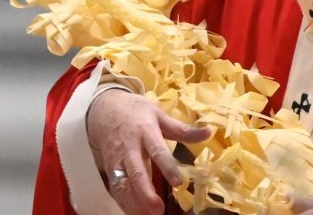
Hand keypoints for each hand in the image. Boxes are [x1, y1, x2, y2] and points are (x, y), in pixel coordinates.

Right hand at [86, 89, 210, 214]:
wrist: (104, 109)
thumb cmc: (136, 112)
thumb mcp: (159, 115)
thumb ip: (183, 129)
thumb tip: (209, 132)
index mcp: (145, 131)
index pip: (157, 150)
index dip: (167, 166)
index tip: (178, 182)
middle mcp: (129, 147)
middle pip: (136, 172)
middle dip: (146, 192)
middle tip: (158, 209)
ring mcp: (117, 160)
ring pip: (123, 184)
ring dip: (134, 202)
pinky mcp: (109, 169)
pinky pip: (116, 189)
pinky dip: (124, 203)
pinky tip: (136, 212)